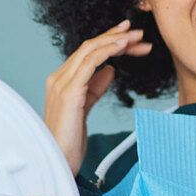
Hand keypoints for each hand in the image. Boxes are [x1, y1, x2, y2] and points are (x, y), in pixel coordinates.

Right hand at [43, 19, 153, 172]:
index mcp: (61, 81)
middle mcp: (58, 78)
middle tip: (138, 32)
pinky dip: (107, 50)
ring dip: (115, 40)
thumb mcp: (85, 109)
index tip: (130, 38)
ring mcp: (61, 84)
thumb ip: (95, 88)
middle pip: (89, 47)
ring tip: (136, 36)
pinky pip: (90, 63)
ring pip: (89, 50)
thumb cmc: (69, 142)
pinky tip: (122, 46)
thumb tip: (110, 70)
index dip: (109, 43)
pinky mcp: (69, 92)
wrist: (57, 163)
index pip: (87, 54)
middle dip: (115, 37)